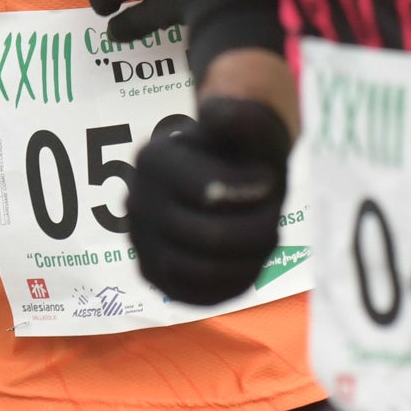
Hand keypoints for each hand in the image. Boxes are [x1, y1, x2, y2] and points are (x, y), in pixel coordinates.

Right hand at [125, 96, 289, 305]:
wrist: (217, 168)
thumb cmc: (239, 144)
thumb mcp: (246, 119)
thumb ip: (236, 115)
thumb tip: (213, 116)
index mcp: (153, 160)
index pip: (211, 193)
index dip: (253, 191)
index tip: (269, 180)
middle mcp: (137, 202)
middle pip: (213, 238)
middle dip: (258, 227)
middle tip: (272, 212)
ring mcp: (140, 242)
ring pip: (206, 272)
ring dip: (249, 257)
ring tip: (262, 234)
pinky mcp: (153, 274)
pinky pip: (197, 295)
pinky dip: (231, 280)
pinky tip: (249, 258)